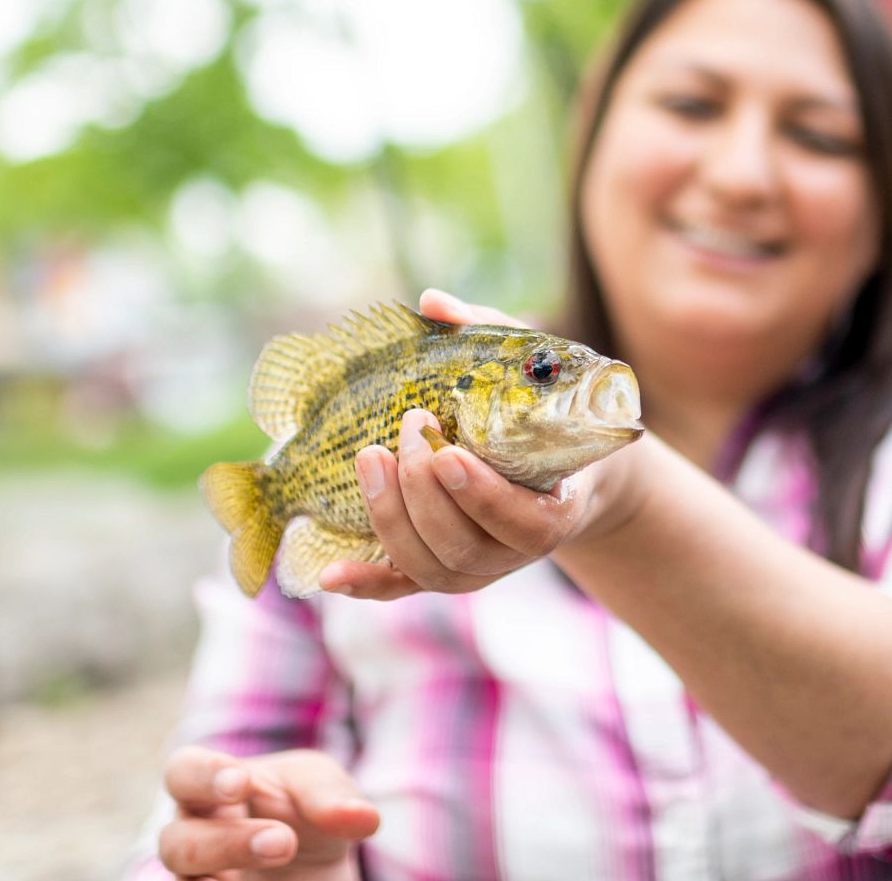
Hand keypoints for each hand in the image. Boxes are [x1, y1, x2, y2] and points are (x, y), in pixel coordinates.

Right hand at [157, 746, 376, 878]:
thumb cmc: (304, 811)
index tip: (240, 782)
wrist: (313, 870)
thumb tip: (364, 819)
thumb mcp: (321, 789)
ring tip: (280, 858)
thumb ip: (332, 796)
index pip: (184, 771)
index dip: (203, 775)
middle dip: (227, 842)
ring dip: (229, 870)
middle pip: (177, 841)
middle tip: (283, 842)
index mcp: (209, 788)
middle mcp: (192, 837)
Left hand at [315, 289, 612, 599]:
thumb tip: (433, 303)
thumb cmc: (541, 413)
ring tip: (368, 458)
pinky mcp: (441, 573)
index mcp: (554, 510)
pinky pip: (402, 588)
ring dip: (390, 518)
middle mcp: (514, 552)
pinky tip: (328, 572)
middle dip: (422, 491)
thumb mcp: (528, 374)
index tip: (449, 455)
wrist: (563, 472)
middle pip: (462, 545)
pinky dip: (366, 583)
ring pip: (428, 566)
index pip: (522, 522)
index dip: (481, 496)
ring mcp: (476, 569)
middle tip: (407, 429)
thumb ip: (488, 336)